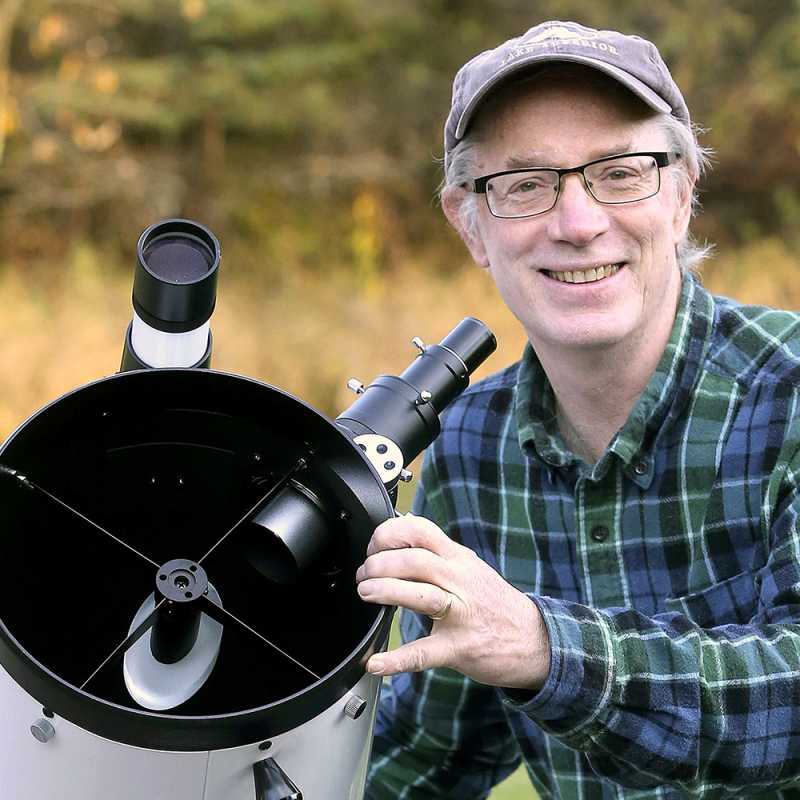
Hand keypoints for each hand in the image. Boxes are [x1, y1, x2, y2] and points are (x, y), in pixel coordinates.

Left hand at [355, 514, 549, 689]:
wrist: (535, 640)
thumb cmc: (493, 603)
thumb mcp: (468, 567)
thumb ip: (436, 552)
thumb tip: (402, 530)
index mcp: (458, 559)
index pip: (421, 531)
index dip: (390, 533)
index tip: (373, 545)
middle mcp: (460, 580)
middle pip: (416, 560)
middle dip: (381, 563)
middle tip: (363, 575)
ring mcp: (462, 614)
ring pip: (422, 595)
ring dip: (388, 591)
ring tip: (366, 593)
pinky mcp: (461, 647)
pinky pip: (426, 653)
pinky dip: (398, 660)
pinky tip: (378, 663)